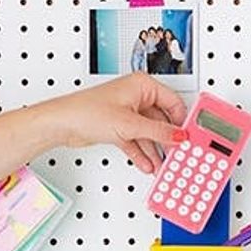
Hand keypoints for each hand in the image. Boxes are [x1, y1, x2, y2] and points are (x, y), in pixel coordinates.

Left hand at [36, 75, 187, 174]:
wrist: (62, 124)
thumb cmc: (86, 112)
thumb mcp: (130, 125)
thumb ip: (158, 132)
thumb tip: (178, 136)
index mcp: (142, 85)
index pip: (173, 103)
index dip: (182, 121)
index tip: (189, 137)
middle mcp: (136, 96)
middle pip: (162, 120)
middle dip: (168, 140)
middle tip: (178, 153)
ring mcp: (128, 112)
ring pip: (149, 133)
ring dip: (155, 150)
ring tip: (162, 165)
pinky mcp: (119, 127)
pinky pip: (137, 141)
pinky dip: (141, 152)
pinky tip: (147, 163)